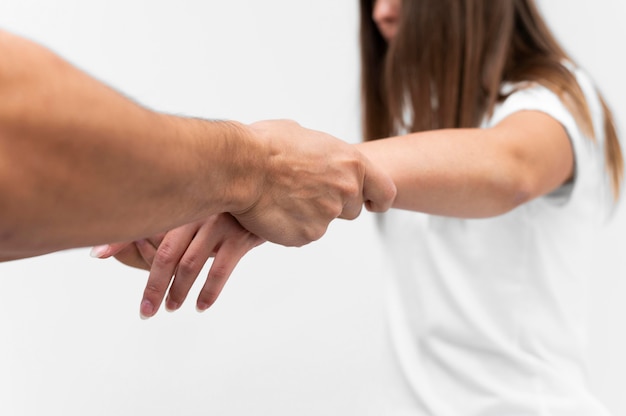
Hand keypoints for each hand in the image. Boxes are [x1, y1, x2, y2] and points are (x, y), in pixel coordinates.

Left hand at [92, 213, 263, 318]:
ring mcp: (220, 222)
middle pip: (166, 251)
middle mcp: (198, 209)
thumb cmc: (230, 198)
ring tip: (171, 309)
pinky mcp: (242, 235)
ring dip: (179, 291)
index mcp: (183, 200)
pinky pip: (222, 268)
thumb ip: (173, 214)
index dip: (121, 238)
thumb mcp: (201, 202)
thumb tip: (131, 232)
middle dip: (153, 284)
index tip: (99, 256)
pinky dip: (210, 290)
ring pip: (191, 263)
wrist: (274, 184)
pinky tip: (201, 305)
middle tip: (145, 311)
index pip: (146, 222)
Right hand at [234, 120, 395, 245]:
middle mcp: (346, 190)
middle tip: (305, 194)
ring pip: (324, 223)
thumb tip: (317, 156)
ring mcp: (328, 215)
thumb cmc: (266, 145)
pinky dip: (290, 227)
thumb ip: (323, 153)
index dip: (378, 200)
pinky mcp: (308, 235)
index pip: (386, 191)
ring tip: (282, 198)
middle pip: (351, 209)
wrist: (241, 166)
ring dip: (309, 215)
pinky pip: (303, 234)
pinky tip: (273, 211)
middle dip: (333, 205)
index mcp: (351, 162)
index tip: (372, 204)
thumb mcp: (304, 135)